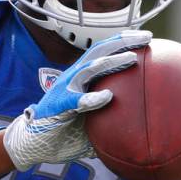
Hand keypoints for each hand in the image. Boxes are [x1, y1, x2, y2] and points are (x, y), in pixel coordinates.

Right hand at [4, 30, 152, 170]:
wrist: (33, 142)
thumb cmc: (65, 131)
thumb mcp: (93, 122)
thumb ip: (113, 119)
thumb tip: (143, 131)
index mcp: (82, 76)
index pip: (104, 52)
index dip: (123, 41)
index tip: (147, 37)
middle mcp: (74, 77)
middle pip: (100, 51)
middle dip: (123, 42)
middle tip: (147, 38)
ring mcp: (65, 89)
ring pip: (90, 69)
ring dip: (111, 62)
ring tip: (131, 59)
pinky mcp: (58, 106)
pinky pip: (76, 100)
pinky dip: (91, 98)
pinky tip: (107, 97)